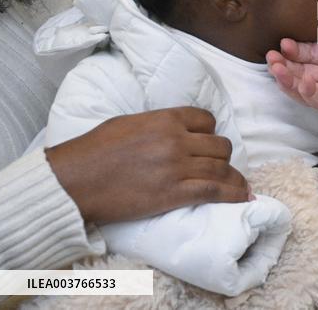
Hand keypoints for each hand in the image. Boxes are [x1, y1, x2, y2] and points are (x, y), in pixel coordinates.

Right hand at [45, 107, 248, 224]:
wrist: (75, 180)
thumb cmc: (94, 150)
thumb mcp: (129, 122)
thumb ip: (158, 123)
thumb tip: (175, 129)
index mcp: (165, 119)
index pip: (206, 119)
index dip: (210, 131)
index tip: (207, 141)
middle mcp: (176, 140)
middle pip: (219, 145)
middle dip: (221, 156)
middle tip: (217, 165)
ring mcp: (177, 167)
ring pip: (221, 167)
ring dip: (232, 176)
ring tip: (239, 184)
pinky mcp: (174, 193)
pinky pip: (214, 190)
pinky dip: (232, 193)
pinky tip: (242, 197)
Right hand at [267, 10, 317, 147]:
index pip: (316, 52)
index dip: (299, 49)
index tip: (283, 41)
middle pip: (307, 70)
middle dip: (287, 64)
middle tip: (270, 55)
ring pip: (309, 88)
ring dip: (290, 79)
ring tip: (275, 68)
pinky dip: (309, 93)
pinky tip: (298, 82)